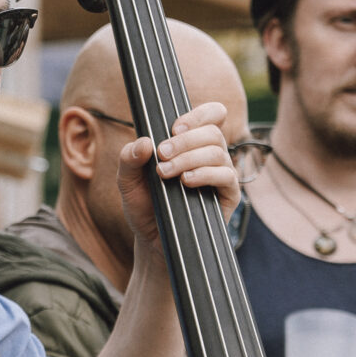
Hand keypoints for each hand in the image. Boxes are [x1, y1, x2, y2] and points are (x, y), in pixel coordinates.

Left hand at [116, 101, 238, 253]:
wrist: (151, 241)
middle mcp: (209, 155)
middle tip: (162, 154)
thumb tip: (143, 142)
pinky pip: (227, 176)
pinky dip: (205, 174)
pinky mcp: (228, 195)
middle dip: (185, 140)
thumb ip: (128, 160)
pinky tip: (186, 182)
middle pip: (212, 131)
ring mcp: (221, 174)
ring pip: (218, 152)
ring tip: (166, 173)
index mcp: (191, 144)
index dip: (198, 115)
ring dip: (189, 158)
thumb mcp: (127, 182)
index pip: (211, 115)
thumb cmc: (144, 207)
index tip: (174, 127)